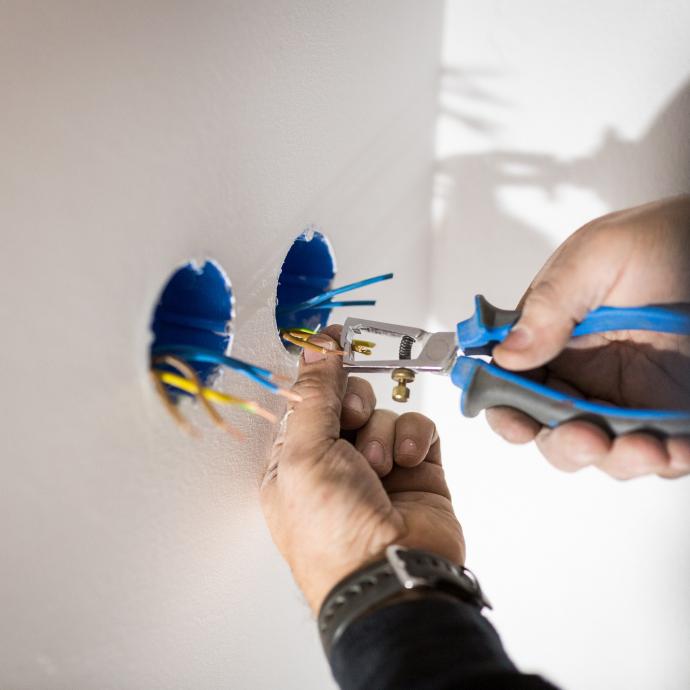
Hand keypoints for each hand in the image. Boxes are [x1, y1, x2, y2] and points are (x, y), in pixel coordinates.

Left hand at [260, 327, 463, 612]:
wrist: (391, 577)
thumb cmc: (332, 529)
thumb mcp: (306, 452)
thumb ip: (315, 392)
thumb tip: (316, 343)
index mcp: (296, 459)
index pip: (306, 399)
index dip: (319, 371)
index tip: (333, 339)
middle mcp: (336, 460)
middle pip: (348, 399)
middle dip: (353, 403)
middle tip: (351, 420)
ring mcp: (380, 466)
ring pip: (385, 412)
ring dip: (383, 431)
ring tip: (381, 465)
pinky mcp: (418, 470)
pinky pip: (419, 427)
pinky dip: (415, 437)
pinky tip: (408, 462)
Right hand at [489, 195, 689, 479]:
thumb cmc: (660, 238)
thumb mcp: (595, 256)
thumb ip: (548, 304)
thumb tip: (508, 353)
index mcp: (550, 340)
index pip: (511, 388)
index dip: (507, 413)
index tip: (519, 426)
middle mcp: (582, 374)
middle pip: (553, 432)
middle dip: (567, 445)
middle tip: (589, 439)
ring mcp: (627, 396)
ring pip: (607, 452)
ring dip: (621, 461)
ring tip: (650, 448)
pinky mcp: (670, 410)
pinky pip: (664, 450)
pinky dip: (670, 458)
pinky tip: (678, 449)